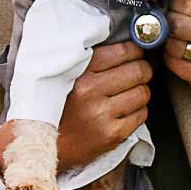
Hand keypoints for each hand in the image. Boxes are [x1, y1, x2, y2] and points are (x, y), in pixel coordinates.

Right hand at [0, 40, 151, 176]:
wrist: (48, 144)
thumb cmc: (60, 106)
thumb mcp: (66, 76)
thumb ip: (90, 59)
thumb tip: (128, 44)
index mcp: (79, 72)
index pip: (123, 51)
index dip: (135, 51)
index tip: (135, 53)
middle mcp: (90, 91)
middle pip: (138, 70)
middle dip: (142, 70)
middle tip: (137, 72)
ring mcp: (102, 114)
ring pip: (143, 92)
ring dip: (140, 91)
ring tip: (128, 93)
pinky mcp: (112, 134)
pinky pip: (142, 114)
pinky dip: (138, 111)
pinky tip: (124, 111)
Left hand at [163, 0, 190, 94]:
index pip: (189, 4)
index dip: (174, 1)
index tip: (172, 1)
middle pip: (180, 26)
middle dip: (168, 20)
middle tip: (167, 18)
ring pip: (176, 48)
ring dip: (167, 40)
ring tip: (171, 35)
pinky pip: (178, 67)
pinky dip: (170, 58)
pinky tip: (174, 53)